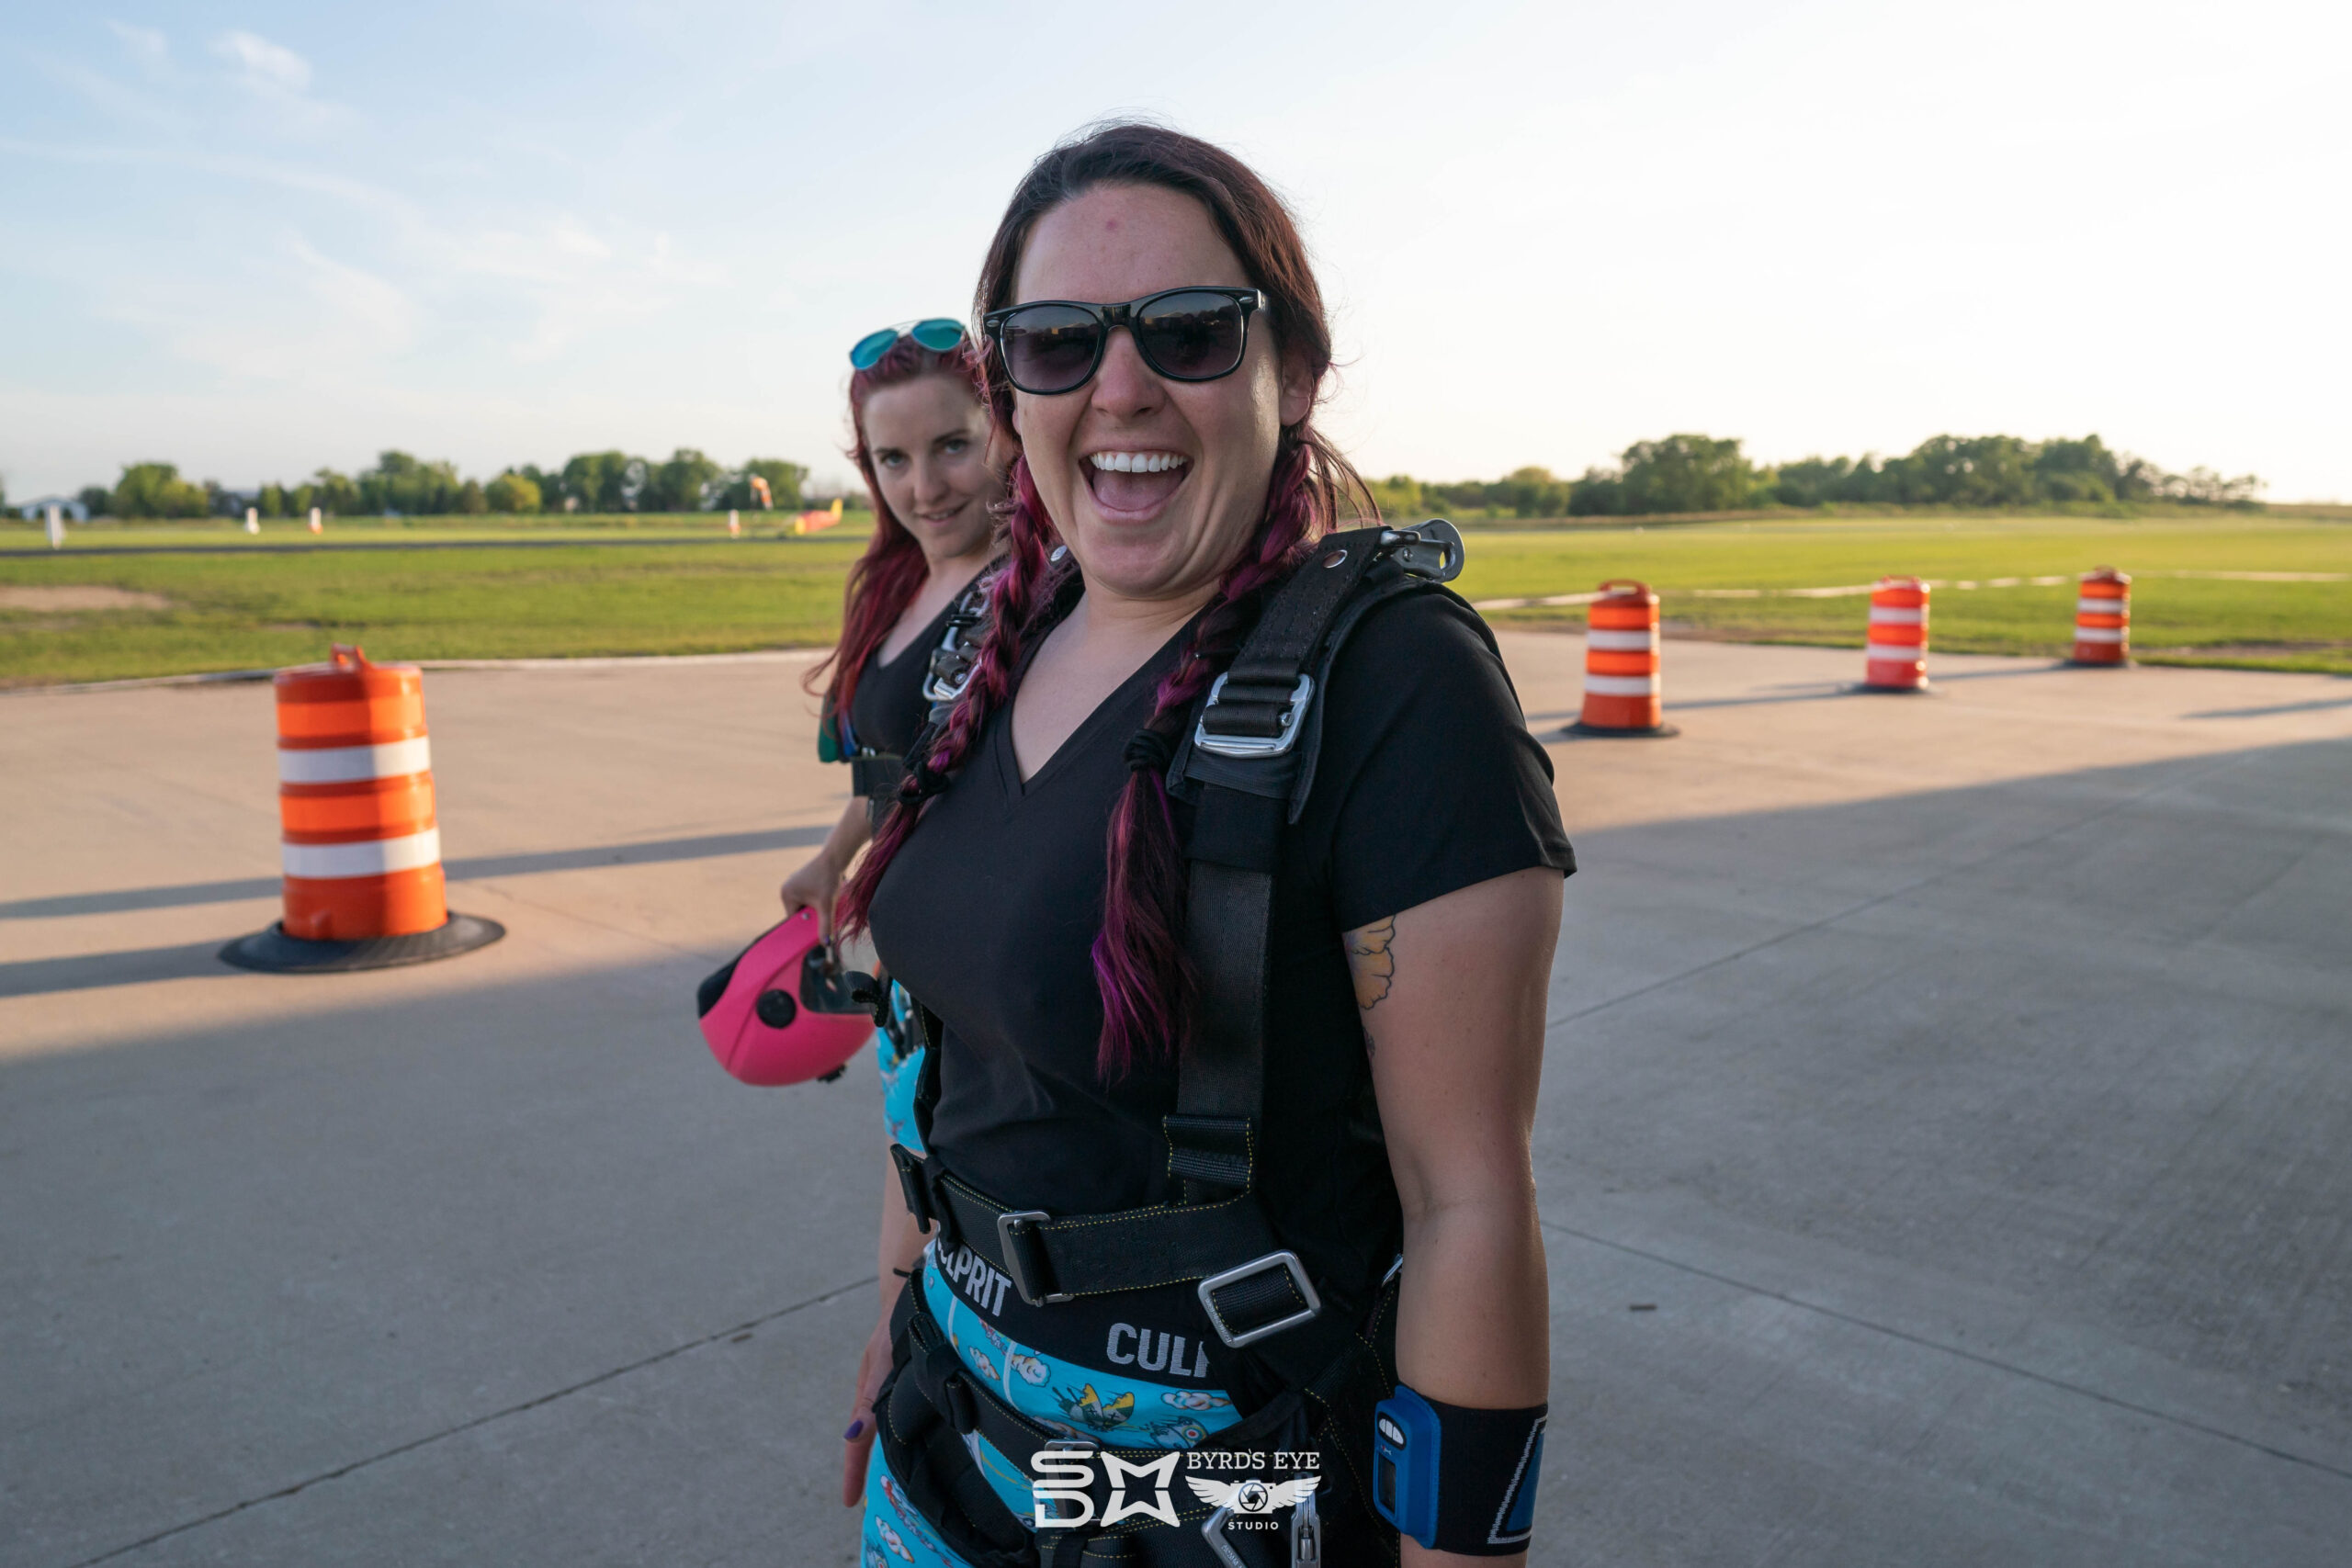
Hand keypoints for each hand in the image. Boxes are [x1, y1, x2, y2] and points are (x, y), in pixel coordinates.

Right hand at [779, 850, 841, 938]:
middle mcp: (786, 889)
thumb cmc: (828, 879)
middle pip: (799, 913)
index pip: (793, 919)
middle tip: (824, 913)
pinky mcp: (802, 882)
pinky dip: (816, 901)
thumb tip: (826, 944)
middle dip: (811, 916)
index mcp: (787, 895)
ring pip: (804, 906)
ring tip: (825, 902)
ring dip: (815, 909)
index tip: (815, 931)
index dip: (804, 926)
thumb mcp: (826, 905)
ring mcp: (793, 884)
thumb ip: (825, 926)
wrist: (835, 858)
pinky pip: (807, 898)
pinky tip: (825, 896)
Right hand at [841, 1310, 894, 1506]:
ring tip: (902, 1485)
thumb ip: (871, 1398)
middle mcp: (881, 1398)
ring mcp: (895, 1391)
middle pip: (876, 1442)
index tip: (849, 1502)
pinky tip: (925, 1446)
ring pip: (893, 1431)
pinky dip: (911, 1434)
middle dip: (872, 1472)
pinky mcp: (911, 1384)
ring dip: (895, 1455)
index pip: (858, 1444)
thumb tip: (853, 1434)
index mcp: (869, 1397)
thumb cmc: (893, 1328)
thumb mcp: (881, 1363)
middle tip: (875, 1502)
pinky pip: (908, 1416)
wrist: (910, 1299)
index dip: (853, 1473)